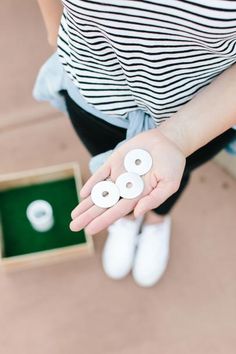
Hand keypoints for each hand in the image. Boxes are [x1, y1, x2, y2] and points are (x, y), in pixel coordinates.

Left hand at [70, 129, 185, 234]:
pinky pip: (101, 173)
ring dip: (86, 203)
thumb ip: (154, 199)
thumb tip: (137, 213)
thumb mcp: (170, 184)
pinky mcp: (115, 161)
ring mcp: (119, 174)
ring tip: (74, 215)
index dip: (103, 220)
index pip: (117, 211)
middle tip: (74, 227)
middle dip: (89, 216)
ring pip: (99, 192)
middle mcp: (126, 187)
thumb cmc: (172, 164)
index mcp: (138, 195)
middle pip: (104, 205)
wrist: (168, 142)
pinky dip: (92, 183)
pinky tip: (83, 194)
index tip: (90, 230)